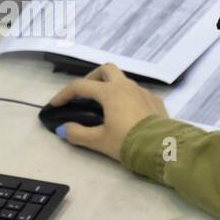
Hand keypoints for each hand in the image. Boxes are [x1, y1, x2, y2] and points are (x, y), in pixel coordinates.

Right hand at [48, 63, 166, 161]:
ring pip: (123, 80)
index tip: (55, 104)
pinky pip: (138, 93)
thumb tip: (63, 129)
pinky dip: (127, 98)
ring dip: (111, 87)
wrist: (164, 149)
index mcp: (110, 92)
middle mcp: (126, 86)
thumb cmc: (128, 143)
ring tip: (105, 105)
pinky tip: (127, 113)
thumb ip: (78, 134)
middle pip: (106, 70)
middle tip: (84, 94)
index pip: (80, 86)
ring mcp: (143, 92)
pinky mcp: (156, 101)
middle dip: (92, 78)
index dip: (64, 94)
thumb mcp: (99, 141)